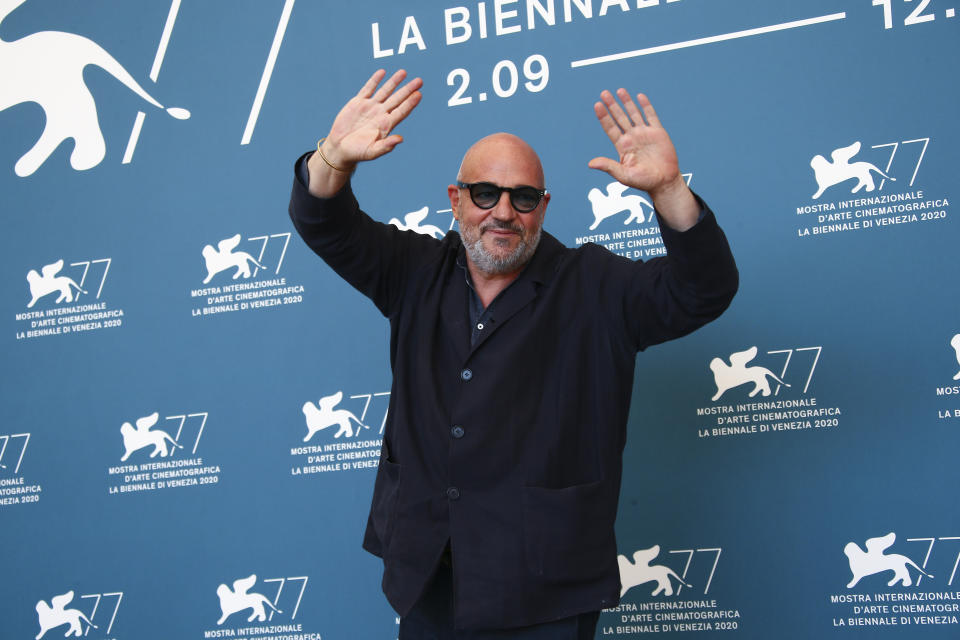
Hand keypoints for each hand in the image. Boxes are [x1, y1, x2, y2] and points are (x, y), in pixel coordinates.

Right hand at [308, 69, 421, 196]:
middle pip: (397, 99)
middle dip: (408, 90)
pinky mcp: (358, 103)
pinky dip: (375, 81)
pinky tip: (382, 72)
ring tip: (404, 72)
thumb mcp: (372, 152)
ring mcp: (370, 107)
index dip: (410, 103)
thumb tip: (400, 139)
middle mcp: (381, 114)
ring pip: (385, 91)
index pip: (401, 111)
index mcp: (386, 125)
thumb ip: (386, 146)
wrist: (340, 148)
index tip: (418, 95)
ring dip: (394, 82)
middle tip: (419, 81)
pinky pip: (368, 89)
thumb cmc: (357, 153)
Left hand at [588, 89, 697, 229]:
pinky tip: (640, 96)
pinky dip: (646, 106)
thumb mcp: (623, 175)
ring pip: (634, 114)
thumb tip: (590, 164)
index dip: (604, 116)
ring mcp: (645, 134)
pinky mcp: (658, 133)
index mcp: (623, 146)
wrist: (664, 181)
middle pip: (620, 117)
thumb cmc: (643, 181)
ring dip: (627, 102)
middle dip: (612, 105)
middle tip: (604, 93)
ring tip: (619, 90)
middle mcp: (632, 138)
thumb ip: (608, 166)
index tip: (597, 105)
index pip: (610, 128)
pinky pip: (651, 116)